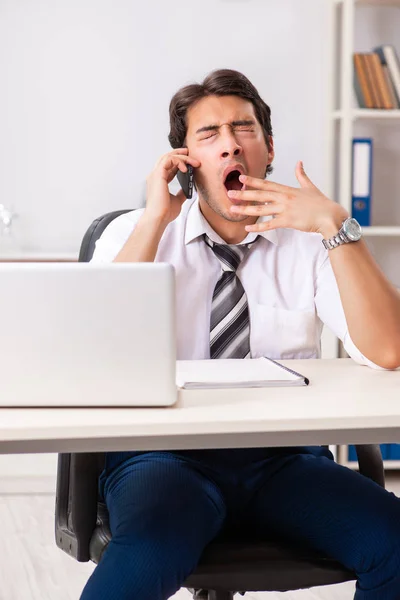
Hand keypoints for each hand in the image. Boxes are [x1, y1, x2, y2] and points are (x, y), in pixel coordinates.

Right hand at [145, 149, 200, 225]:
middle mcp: (155, 176)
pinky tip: (185, 168)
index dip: (179, 162)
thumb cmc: (165, 212)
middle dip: (179, 153)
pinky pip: (168, 160)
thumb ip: (181, 192)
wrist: (159, 218)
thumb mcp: (177, 200)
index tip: (190, 162)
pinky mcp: (158, 175)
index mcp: (159, 181)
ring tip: (193, 162)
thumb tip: (188, 188)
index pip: (168, 166)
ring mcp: (155, 174)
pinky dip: (178, 161)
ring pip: (168, 157)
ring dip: (182, 157)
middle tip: (190, 153)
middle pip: (166, 157)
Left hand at [228, 161, 348, 236]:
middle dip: (243, 194)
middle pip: (260, 195)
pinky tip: (248, 228)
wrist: (330, 216)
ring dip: (245, 209)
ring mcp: (285, 209)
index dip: (253, 181)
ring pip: (261, 209)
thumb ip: (302, 175)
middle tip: (229, 193)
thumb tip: (299, 163)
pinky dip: (258, 227)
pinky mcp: (288, 221)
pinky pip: (269, 225)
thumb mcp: (310, 186)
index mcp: (288, 190)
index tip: (241, 178)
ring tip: (233, 209)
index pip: (267, 184)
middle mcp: (284, 198)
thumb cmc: (321, 203)